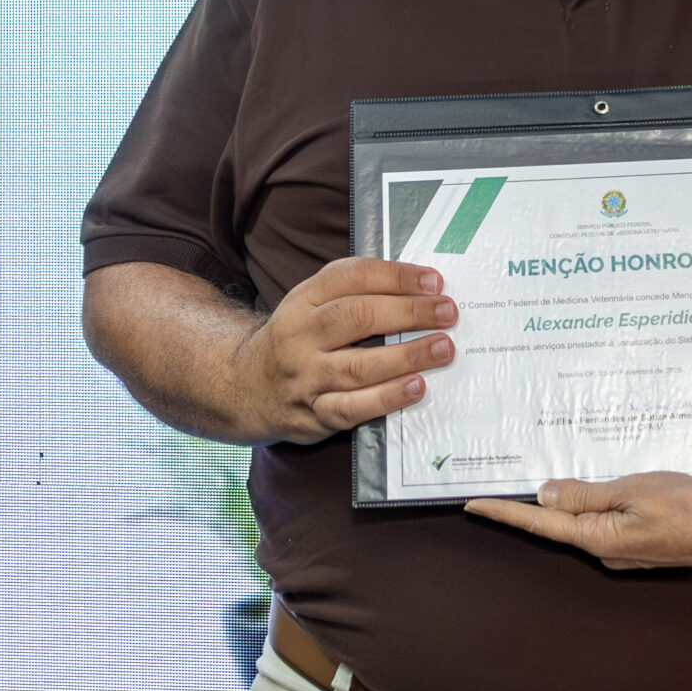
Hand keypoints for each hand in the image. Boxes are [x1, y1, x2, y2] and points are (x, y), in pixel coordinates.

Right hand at [237, 257, 454, 443]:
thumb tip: (420, 288)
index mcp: (303, 299)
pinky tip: (415, 387)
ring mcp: (304, 377)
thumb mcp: (310, 305)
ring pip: (359, 365)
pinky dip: (387, 398)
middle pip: (359, 317)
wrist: (243, 387)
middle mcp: (300, 335)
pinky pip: (352, 408)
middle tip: (448, 312)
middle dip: (410, 313)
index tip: (435, 280)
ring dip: (407, 356)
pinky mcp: (312, 414)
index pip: (352, 277)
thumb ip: (354, 294)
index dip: (397, 276)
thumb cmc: (297, 340)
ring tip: (443, 348)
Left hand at [464, 472, 691, 572]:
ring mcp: (619, 551)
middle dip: (526, 507)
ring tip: (541, 479)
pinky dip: (588, 506)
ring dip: (560, 505)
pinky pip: (600, 524)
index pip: (538, 523)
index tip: (472, 505)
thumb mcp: (633, 490)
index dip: (504, 513)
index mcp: (596, 538)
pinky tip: (589, 490)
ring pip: (578, 524)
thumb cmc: (688, 508)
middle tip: (495, 487)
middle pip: (554, 526)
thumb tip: (543, 496)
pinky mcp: (635, 546)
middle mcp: (602, 551)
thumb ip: (586, 494)